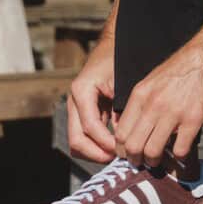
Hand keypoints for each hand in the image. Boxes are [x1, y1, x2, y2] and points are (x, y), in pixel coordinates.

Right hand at [67, 0, 118, 163]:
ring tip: (118, 155)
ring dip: (95, 152)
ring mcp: (76, 108)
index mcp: (82, 91)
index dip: (106, 143)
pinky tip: (116, 147)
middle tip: (118, 159)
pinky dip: (97, 144)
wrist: (115, 44)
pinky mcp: (83, 112)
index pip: (90, 127)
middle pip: (76, 140)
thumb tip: (127, 137)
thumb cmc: (121, 59)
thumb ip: (122, 108)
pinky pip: (85, 135)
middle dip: (97, 154)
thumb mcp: (124, 82)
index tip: (123, 150)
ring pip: (78, 141)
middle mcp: (74, 101)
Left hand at [114, 0, 202, 168]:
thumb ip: (142, 103)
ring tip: (158, 160)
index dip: (122, 148)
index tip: (128, 153)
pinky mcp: (193, 119)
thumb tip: (134, 128)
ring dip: (154, 161)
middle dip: (135, 159)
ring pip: (152, 152)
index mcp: (140, 94)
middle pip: (133, 146)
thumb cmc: (182, 68)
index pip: (121, 132)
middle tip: (141, 161)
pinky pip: (180, 149)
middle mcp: (154, 105)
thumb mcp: (153, 80)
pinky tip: (180, 150)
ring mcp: (174, 113)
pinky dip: (179, 156)